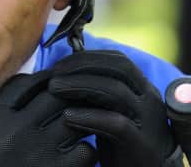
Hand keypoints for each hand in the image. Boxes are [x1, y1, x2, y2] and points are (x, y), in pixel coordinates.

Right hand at [0, 70, 97, 166]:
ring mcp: (38, 152)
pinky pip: (85, 151)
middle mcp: (17, 131)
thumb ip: (5, 105)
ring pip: (73, 119)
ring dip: (80, 118)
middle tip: (77, 96)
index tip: (56, 81)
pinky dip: (86, 149)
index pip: (27, 84)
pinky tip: (79, 151)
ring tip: (81, 121)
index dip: (46, 80)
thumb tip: (34, 82)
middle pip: (53, 97)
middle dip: (67, 94)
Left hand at [48, 50, 182, 166]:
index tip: (60, 64)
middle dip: (81, 66)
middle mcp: (149, 99)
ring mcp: (148, 121)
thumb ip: (95, 88)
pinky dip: (89, 116)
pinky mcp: (142, 145)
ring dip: (79, 85)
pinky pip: (116, 124)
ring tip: (54, 88)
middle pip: (118, 68)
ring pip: (115, 91)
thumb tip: (64, 68)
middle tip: (54, 73)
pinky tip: (67, 115)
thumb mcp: (108, 108)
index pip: (116, 59)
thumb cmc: (118, 139)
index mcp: (141, 86)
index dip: (86, 57)